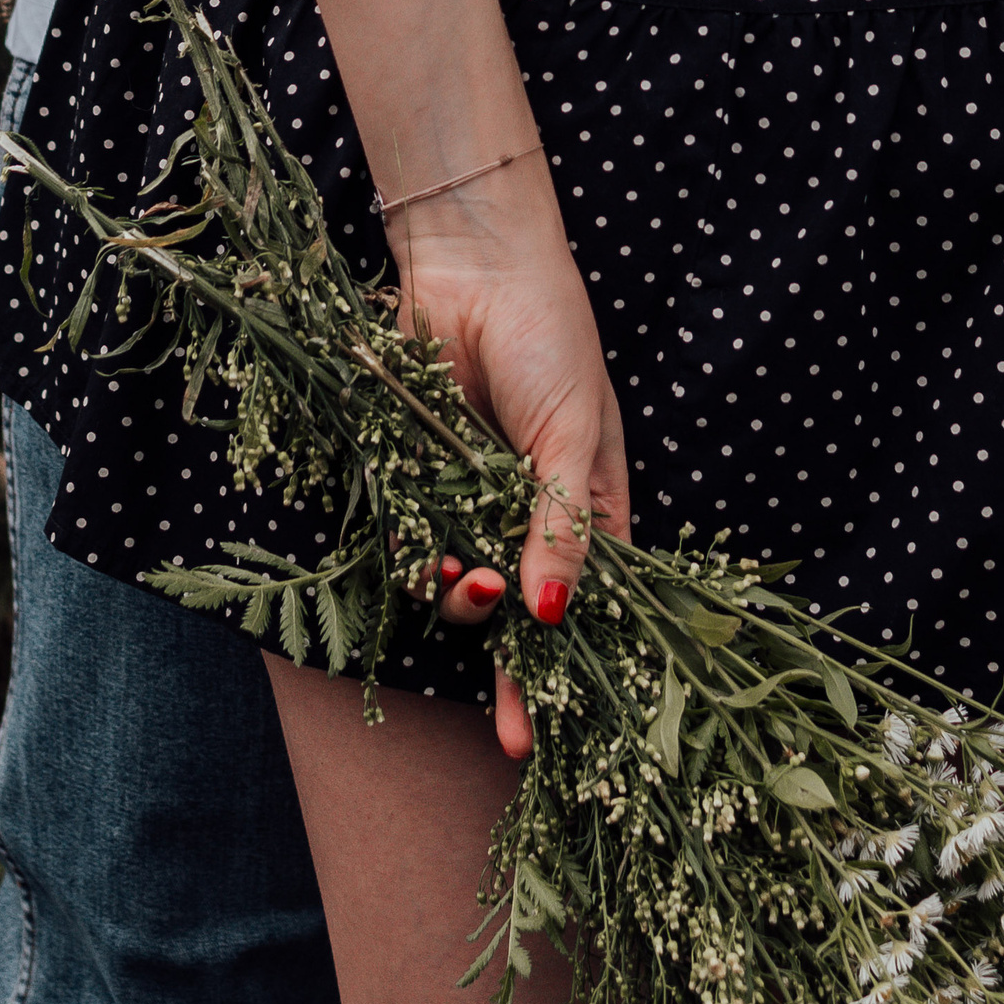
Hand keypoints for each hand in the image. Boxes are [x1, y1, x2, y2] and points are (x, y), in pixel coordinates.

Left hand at [391, 171, 631, 760]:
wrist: (471, 264)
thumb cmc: (550, 341)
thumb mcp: (572, 440)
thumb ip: (559, 530)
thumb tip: (549, 617)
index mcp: (591, 512)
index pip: (588, 610)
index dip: (573, 674)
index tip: (555, 738)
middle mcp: (531, 518)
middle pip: (522, 621)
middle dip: (518, 677)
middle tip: (512, 731)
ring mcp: (472, 501)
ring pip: (463, 589)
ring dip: (465, 604)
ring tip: (467, 580)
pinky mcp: (418, 479)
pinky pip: (412, 540)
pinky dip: (418, 558)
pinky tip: (426, 553)